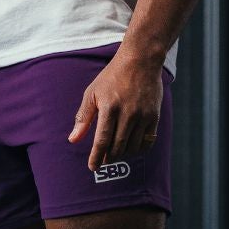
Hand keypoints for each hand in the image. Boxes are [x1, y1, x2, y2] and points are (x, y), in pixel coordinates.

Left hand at [67, 52, 162, 170]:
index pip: (102, 139)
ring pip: (132, 146)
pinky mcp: (154, 116)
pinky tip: (131, 148)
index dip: (96, 156)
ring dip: (123, 155)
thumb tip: (73, 140)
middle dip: (109, 158)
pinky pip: (147, 141)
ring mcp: (143, 115)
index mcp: (109, 106)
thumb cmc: (112, 76)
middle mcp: (127, 113)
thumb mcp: (92, 93)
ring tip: (115, 154)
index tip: (92, 167)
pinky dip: (139, 149)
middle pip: (117, 146)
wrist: (140, 61)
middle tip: (103, 161)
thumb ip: (83, 118)